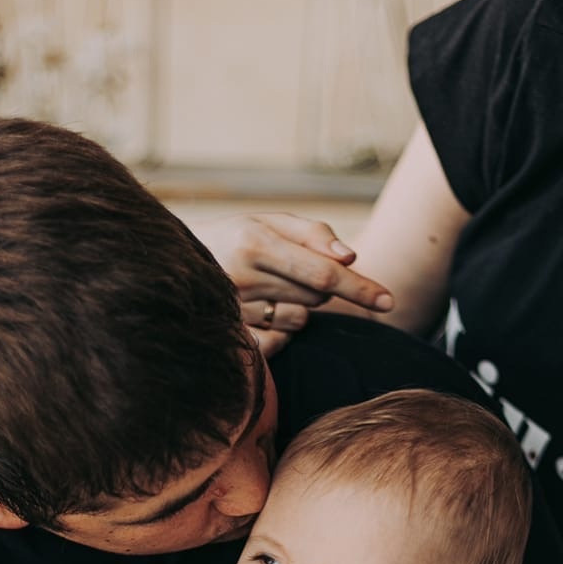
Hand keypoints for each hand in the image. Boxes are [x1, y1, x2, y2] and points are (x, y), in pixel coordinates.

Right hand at [198, 212, 393, 346]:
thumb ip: (313, 234)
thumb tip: (351, 256)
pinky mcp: (230, 336)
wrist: (174, 264)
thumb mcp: (271, 222)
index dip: (359, 287)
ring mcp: (233, 310)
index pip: (322, 272)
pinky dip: (282, 329)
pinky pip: (281, 341)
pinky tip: (261, 313)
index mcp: (253, 241)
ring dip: (298, 306)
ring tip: (268, 289)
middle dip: (319, 286)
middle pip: (317, 296)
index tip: (388, 301)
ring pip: (301, 319)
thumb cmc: (235, 238)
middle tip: (289, 271)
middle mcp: (240, 276)